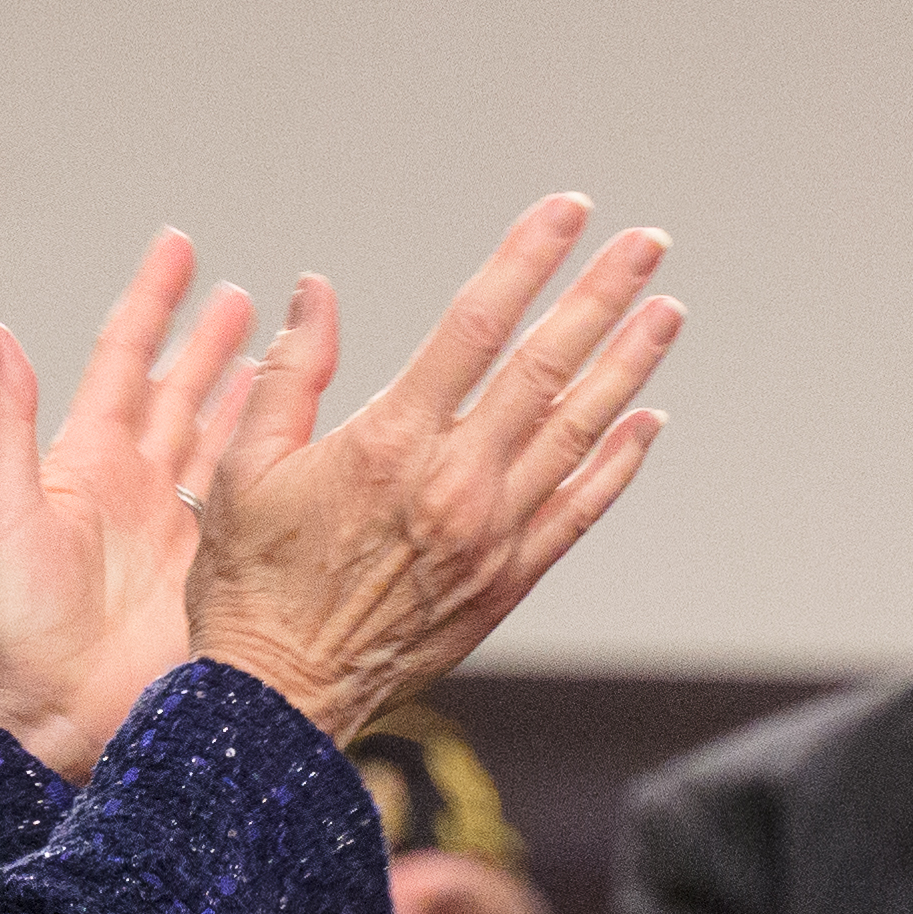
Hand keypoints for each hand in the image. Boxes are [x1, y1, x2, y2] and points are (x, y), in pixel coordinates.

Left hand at [0, 233, 252, 776]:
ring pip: (227, 443)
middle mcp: (136, 488)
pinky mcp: (214, 574)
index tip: (179, 246)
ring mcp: (179, 531)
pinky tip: (311, 441)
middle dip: (214, 341)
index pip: (125, 358)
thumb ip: (3, 421)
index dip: (153, 301)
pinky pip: (257, 507)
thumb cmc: (7, 632)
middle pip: (185, 392)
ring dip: (254, 395)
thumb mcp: (2, 514)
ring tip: (287, 351)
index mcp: (84, 461)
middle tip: (249, 295)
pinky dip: (283, 468)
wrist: (47, 728)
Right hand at [184, 196, 680, 742]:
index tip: (568, 212)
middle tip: (647, 242)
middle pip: (548, 366)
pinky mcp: (509, 581)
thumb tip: (316, 289)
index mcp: (391, 441)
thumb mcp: (245, 465)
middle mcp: (456, 483)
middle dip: (602, 295)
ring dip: (628, 366)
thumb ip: (290, 372)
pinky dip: (619, 463)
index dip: (528, 259)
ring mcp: (493, 535)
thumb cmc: (249, 582)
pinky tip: (648, 422)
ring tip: (667, 311)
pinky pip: (581, 510)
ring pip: (579, 431)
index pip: (477, 325)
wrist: (280, 701)